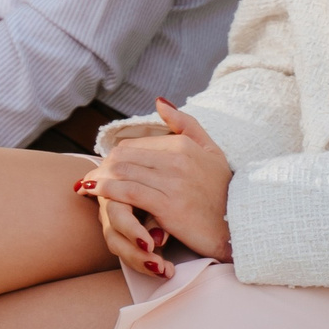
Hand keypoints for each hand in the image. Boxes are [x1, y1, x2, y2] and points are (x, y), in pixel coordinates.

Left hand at [77, 97, 234, 276]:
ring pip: (122, 172)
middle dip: (103, 167)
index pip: (134, 145)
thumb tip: (159, 101)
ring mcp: (172, 182)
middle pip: (123, 157)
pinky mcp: (168, 205)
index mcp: (183, 145)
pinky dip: (106, 191)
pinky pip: (127, 192)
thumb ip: (186, 125)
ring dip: (99, 179)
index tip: (104, 167)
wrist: (241, 226)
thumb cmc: (224, 190)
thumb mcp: (211, 151)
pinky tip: (94, 193)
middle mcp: (177, 159)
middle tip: (89, 177)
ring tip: (87, 186)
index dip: (115, 157)